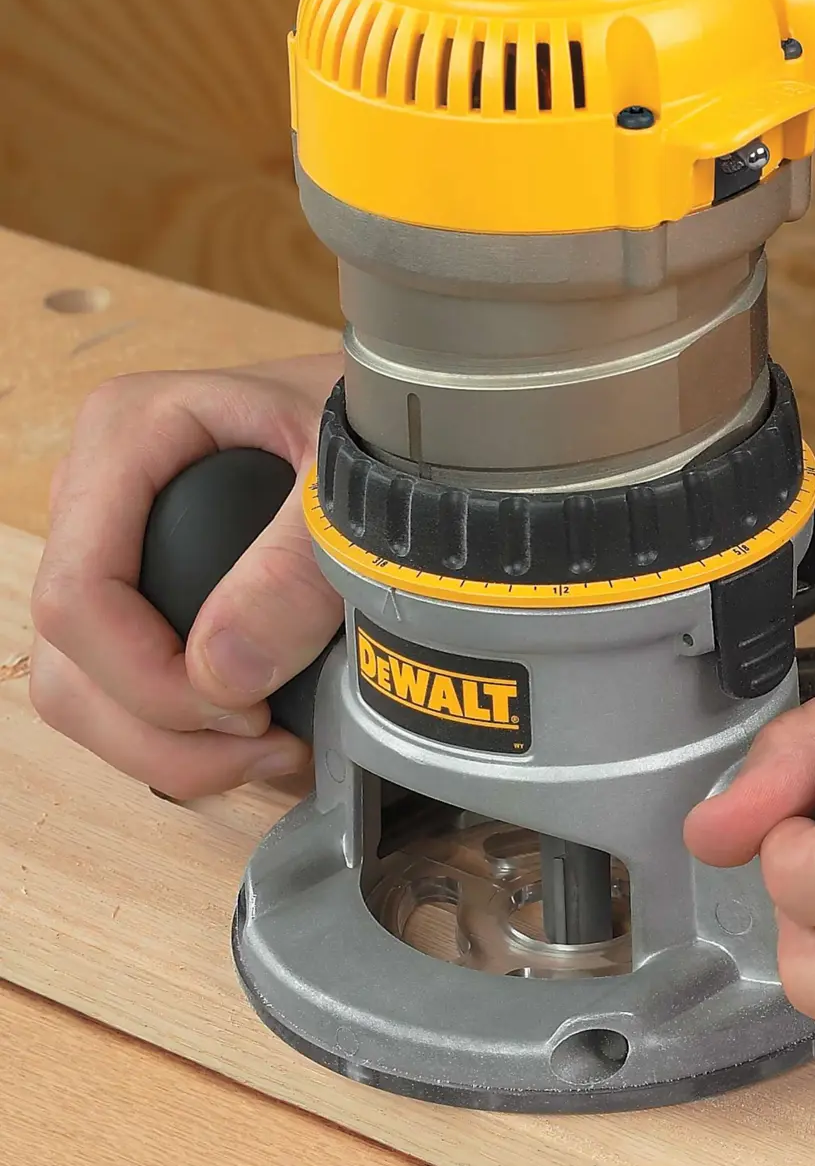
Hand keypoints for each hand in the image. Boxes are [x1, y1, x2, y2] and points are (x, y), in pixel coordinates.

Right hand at [30, 355, 342, 798]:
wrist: (397, 416)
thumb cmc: (373, 425)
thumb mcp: (350, 479)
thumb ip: (296, 567)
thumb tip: (222, 673)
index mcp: (127, 436)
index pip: (79, 597)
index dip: (151, 682)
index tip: (247, 711)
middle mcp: (95, 491)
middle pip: (68, 659)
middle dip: (161, 732)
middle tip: (269, 746)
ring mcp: (109, 546)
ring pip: (79, 689)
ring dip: (166, 746)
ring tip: (271, 750)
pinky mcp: (136, 589)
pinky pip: (117, 689)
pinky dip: (176, 734)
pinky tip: (256, 735)